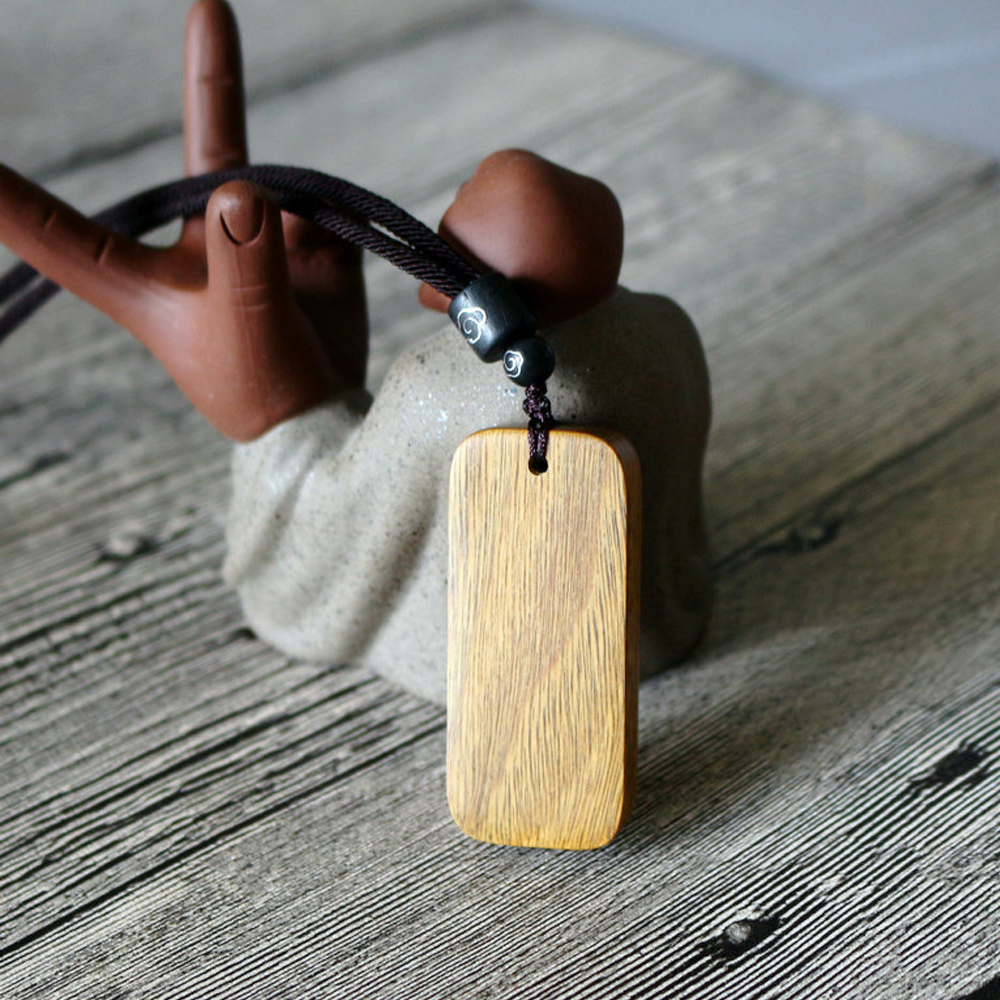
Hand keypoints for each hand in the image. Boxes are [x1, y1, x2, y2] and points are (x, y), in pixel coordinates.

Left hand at [0, 0, 367, 440]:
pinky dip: (329, 225)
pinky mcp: (305, 249)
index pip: (55, 230)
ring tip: (296, 272)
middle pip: (204, 150)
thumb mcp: (244, 331)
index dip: (4, 194)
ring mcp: (256, 244)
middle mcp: (198, 247)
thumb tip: (242, 186)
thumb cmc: (262, 390)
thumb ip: (242, 261)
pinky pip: (318, 212)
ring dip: (294, 204)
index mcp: (142, 279)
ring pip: (276, 184)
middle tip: (209, 5)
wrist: (325, 415)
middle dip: (213, 80)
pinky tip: (322, 266)